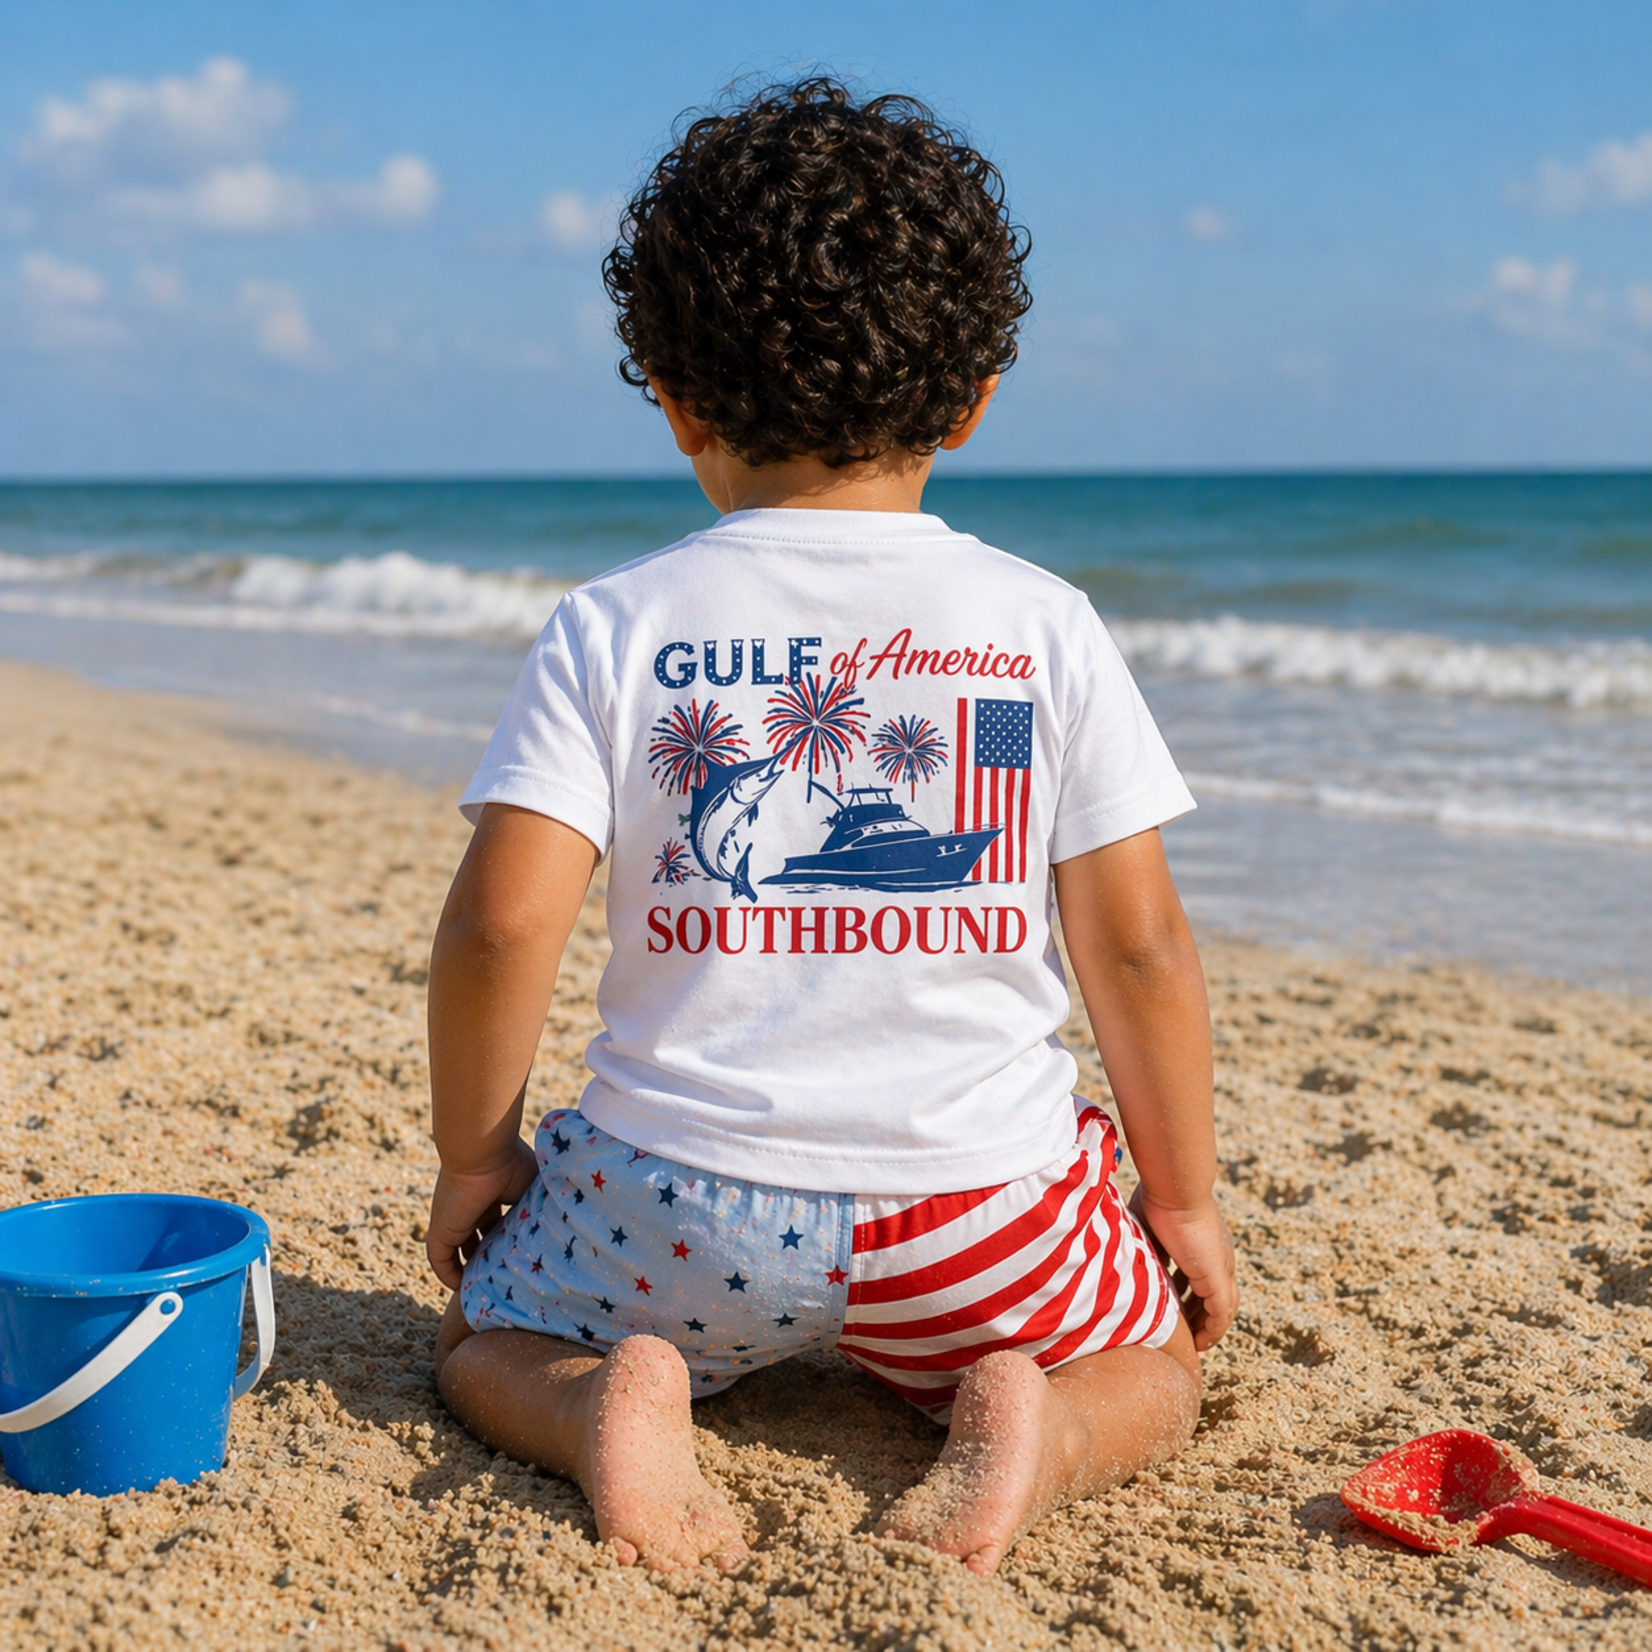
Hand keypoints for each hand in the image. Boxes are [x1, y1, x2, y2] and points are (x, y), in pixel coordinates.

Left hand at [426, 1137, 539, 1290]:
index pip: (498, 1223)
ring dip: (471, 1270)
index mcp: (493, 1194)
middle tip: (508, 1279)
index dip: (508, 1240)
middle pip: (480, 1239)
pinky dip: (450, 1276)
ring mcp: (455, 1220)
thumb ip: (542, 1204)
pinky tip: (464, 1290)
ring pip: (460, 1252)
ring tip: (489, 1290)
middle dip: (491, 1257)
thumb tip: (564, 1221)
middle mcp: (472, 1208)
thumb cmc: (512, 1162)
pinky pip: (441, 1261)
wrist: (483, 1152)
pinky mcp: (441, 1230)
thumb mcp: (535, 1187)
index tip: (522, 1256)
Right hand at [1128, 1187, 1237, 1350]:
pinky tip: (1200, 1343)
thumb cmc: (1156, 1195)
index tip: (1172, 1305)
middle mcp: (1216, 1255)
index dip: (1187, 1290)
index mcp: (1202, 1240)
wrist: (1175, 1189)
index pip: (1199, 1273)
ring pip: (1221, 1306)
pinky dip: (1212, 1330)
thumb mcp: (1145, 1223)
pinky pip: (1220, 1314)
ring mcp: (1220, 1267)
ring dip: (1206, 1325)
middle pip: (1212, 1292)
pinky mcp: (1218, 1278)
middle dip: (1198, 1312)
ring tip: (1194, 1343)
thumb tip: (1114, 1245)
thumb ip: (1138, 1239)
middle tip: (1184, 1330)